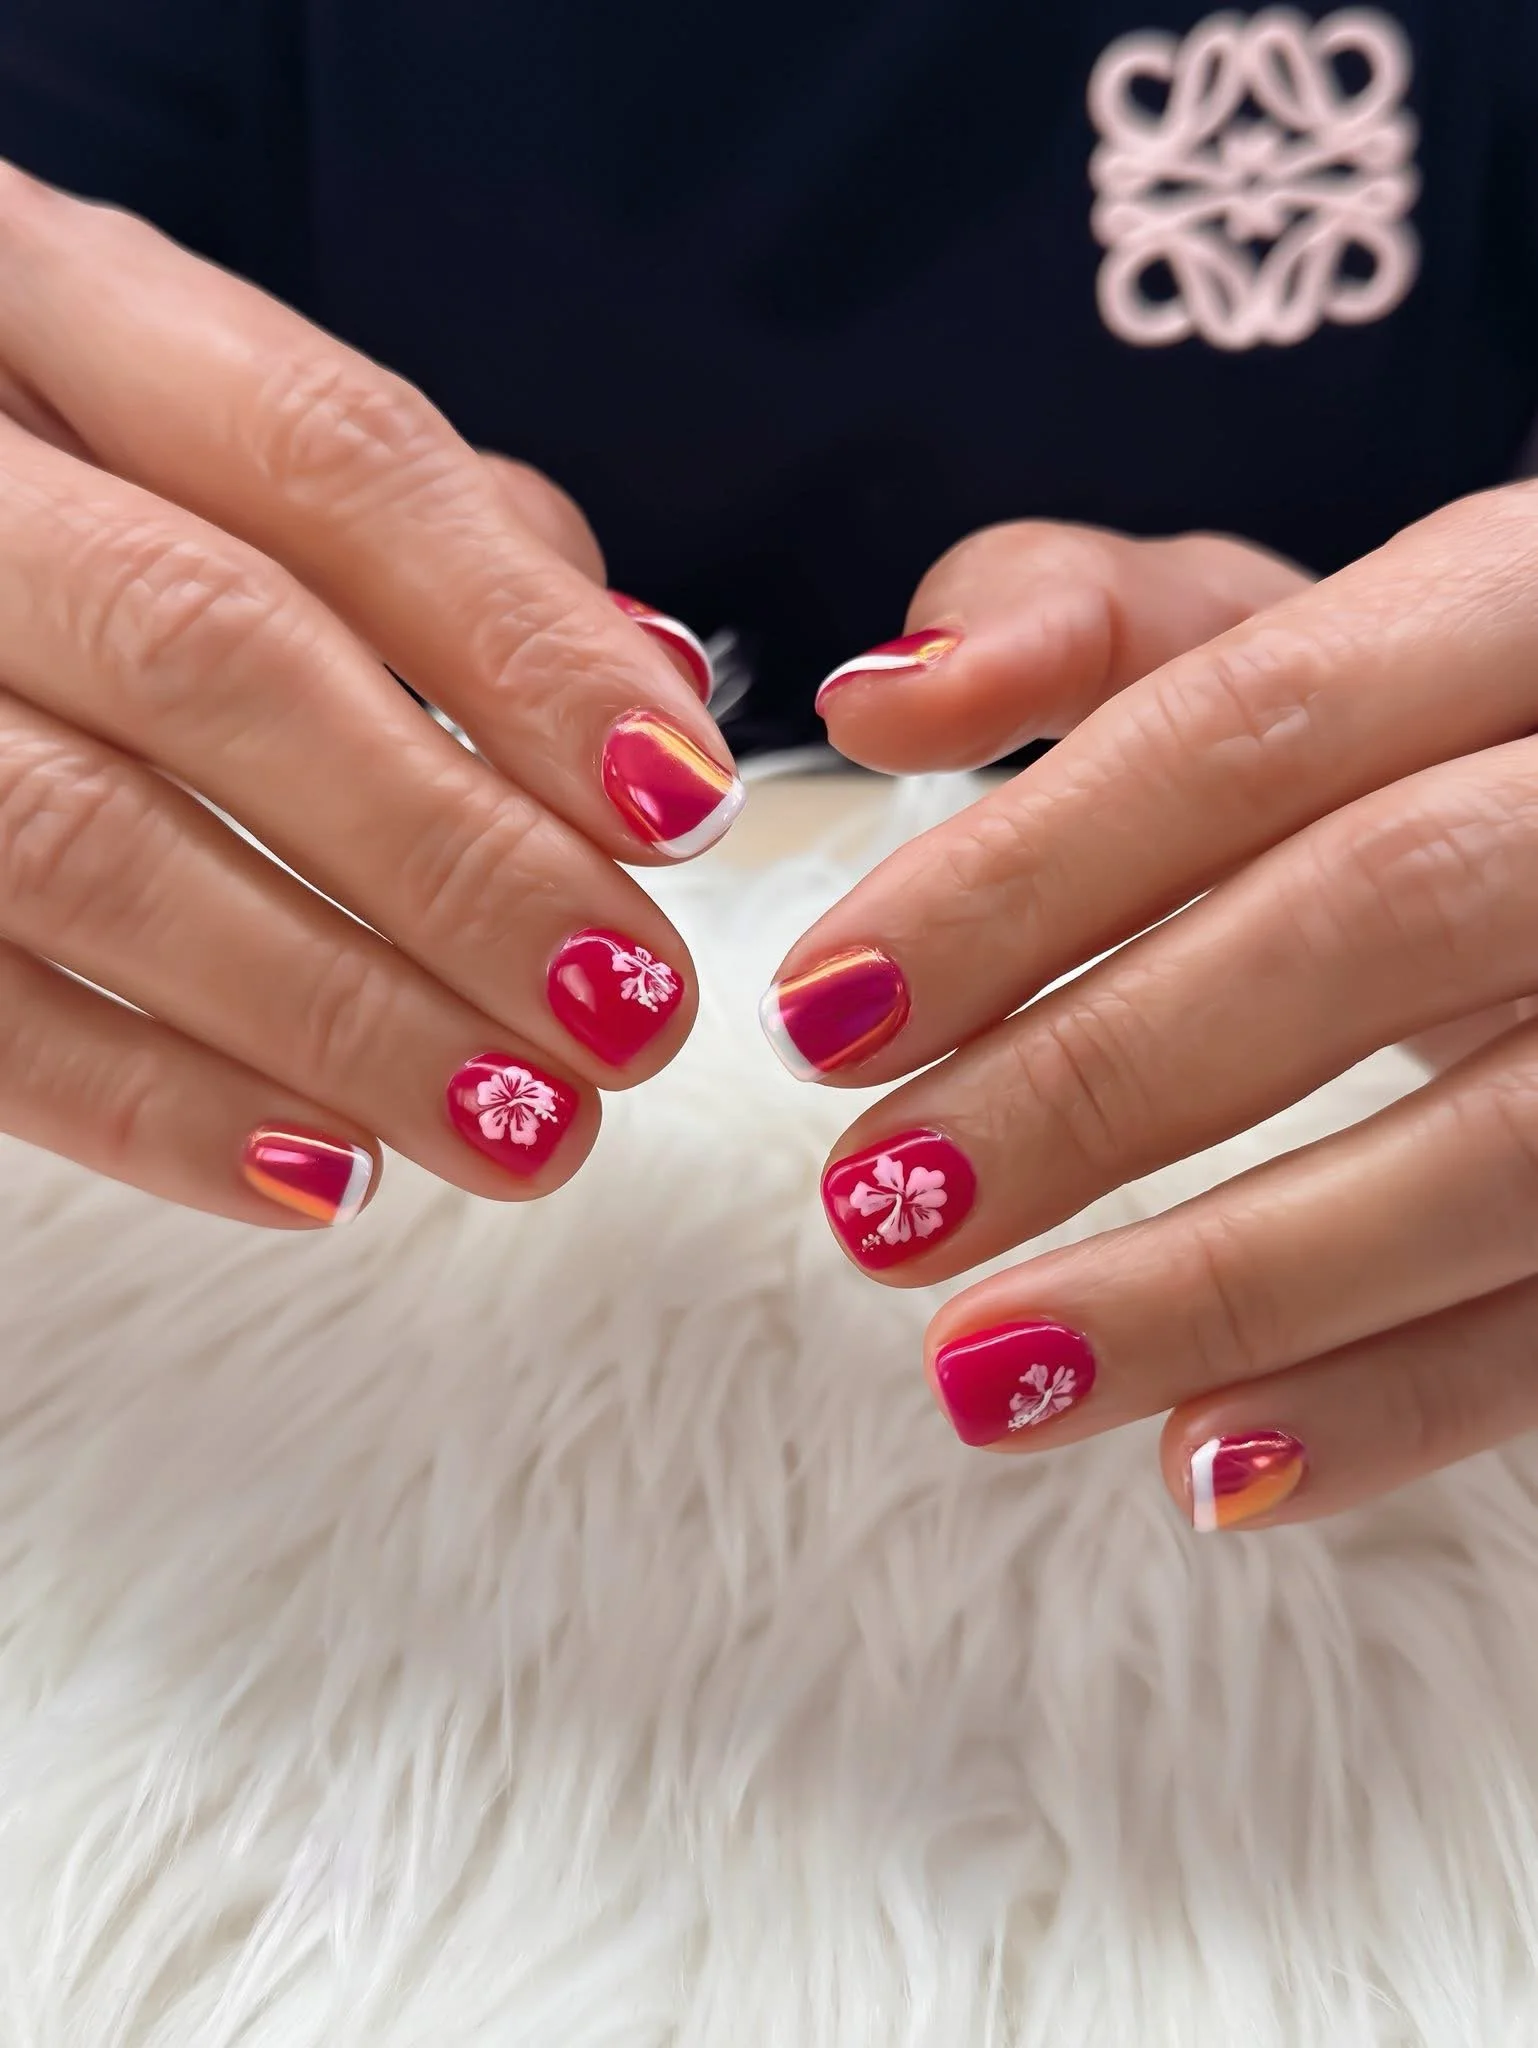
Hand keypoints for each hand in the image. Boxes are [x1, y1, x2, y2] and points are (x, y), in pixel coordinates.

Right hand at [0, 165, 739, 1226]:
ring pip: (81, 844)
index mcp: (50, 307)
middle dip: (452, 852)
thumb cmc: (79, 499)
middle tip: (626, 1006)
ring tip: (522, 1126)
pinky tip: (329, 1174)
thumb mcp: (225, 443)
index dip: (517, 643)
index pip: (321, 457)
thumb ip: (448, 544)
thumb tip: (659, 695)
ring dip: (337, 1012)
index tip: (680, 804)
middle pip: (211, 651)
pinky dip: (155, 1108)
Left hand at [763, 503, 1537, 1529]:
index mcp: (1516, 602)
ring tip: (982, 1373)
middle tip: (878, 1206)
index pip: (1253, 725)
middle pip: (1376, 918)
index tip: (824, 1012)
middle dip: (1097, 1079)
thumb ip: (1079, 626)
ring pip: (1503, 1150)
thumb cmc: (1437, 732)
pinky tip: (1202, 1472)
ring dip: (1219, 1286)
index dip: (1023, 879)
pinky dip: (1392, 1407)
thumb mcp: (1290, 634)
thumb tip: (874, 700)